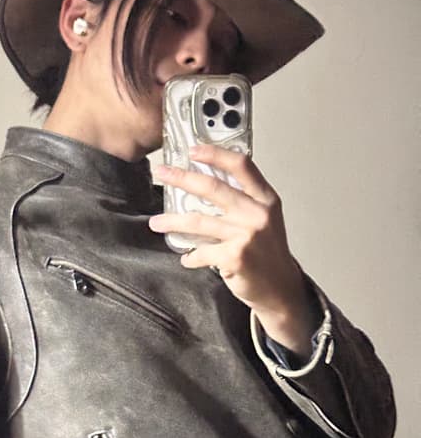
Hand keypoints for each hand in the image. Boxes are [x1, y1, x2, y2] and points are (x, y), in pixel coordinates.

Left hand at [149, 144, 308, 320]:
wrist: (281, 288)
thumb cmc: (268, 253)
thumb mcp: (265, 219)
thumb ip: (243, 201)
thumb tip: (205, 185)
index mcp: (265, 199)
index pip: (241, 166)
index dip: (215, 154)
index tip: (193, 150)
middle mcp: (257, 214)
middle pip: (212, 188)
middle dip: (181, 178)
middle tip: (162, 173)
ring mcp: (246, 235)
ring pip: (198, 221)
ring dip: (172, 221)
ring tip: (156, 223)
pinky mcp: (234, 257)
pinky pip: (201, 252)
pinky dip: (190, 256)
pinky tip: (187, 258)